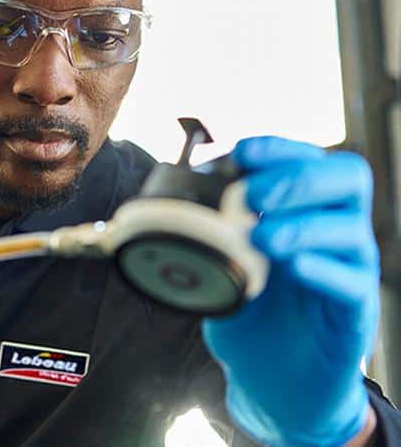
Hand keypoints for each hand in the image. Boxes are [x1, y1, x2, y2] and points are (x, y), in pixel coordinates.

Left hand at [202, 136, 379, 445]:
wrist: (272, 384)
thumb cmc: (250, 314)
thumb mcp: (225, 263)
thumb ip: (212, 230)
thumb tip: (178, 191)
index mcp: (306, 212)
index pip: (311, 161)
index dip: (281, 149)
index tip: (243, 151)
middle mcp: (334, 234)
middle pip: (347, 180)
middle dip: (296, 177)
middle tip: (251, 194)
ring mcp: (349, 273)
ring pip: (351, 230)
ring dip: (303, 225)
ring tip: (260, 237)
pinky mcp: (355, 316)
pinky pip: (353, 284)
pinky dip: (322, 270)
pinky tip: (294, 268)